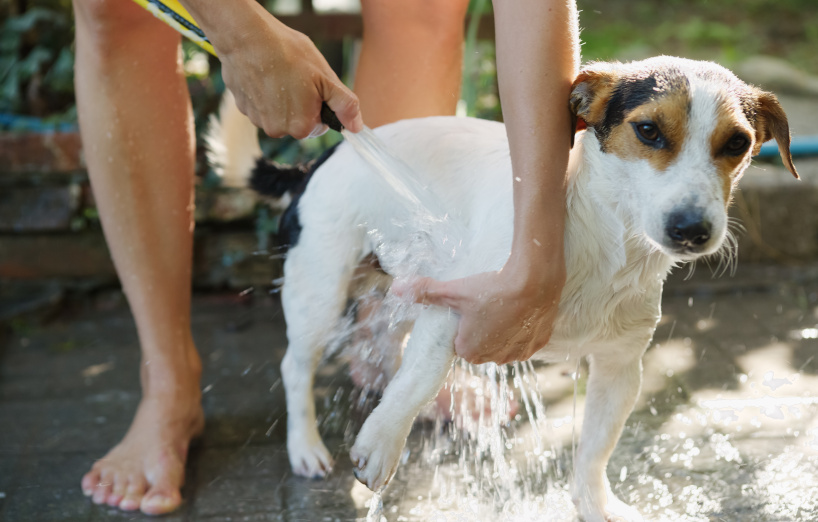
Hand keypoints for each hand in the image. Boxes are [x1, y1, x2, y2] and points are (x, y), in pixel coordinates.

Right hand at [201, 2, 362, 137]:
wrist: (247, 37)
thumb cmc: (288, 54)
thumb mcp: (326, 77)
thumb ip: (344, 105)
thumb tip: (356, 127)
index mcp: (301, 127)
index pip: (319, 125)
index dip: (319, 104)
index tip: (313, 85)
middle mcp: (278, 130)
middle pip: (298, 121)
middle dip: (300, 103)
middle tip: (296, 77)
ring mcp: (257, 120)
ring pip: (278, 114)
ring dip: (281, 98)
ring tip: (279, 74)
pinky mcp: (243, 109)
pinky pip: (261, 106)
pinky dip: (264, 93)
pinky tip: (264, 75)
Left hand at [395, 253, 565, 364]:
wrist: (535, 281)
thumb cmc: (491, 289)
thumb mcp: (453, 290)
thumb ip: (425, 292)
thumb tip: (396, 288)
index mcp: (471, 351)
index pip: (460, 342)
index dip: (463, 325)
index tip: (468, 308)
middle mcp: (495, 358)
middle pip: (483, 344)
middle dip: (483, 329)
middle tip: (486, 304)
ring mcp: (519, 353)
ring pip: (505, 344)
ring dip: (503, 331)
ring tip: (504, 306)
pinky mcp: (539, 344)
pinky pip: (525, 340)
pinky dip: (523, 329)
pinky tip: (521, 311)